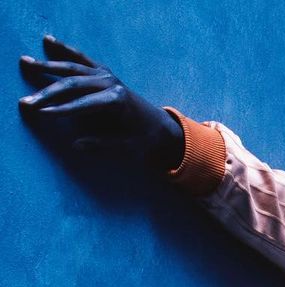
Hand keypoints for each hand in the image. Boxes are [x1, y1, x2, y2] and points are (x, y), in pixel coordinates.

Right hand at [18, 34, 182, 170]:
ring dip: (47, 66)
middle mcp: (110, 83)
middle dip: (47, 92)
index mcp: (117, 101)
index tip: (43, 114)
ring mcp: (107, 75)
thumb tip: (76, 145)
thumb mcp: (127, 148)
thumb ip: (102, 146)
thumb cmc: (144, 140)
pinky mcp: (104, 72)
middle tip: (27, 100)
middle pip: (72, 84)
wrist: (160, 125)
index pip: (83, 105)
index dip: (61, 110)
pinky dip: (64, 50)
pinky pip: (80, 58)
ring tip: (25, 62)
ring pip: (72, 67)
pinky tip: (48, 41)